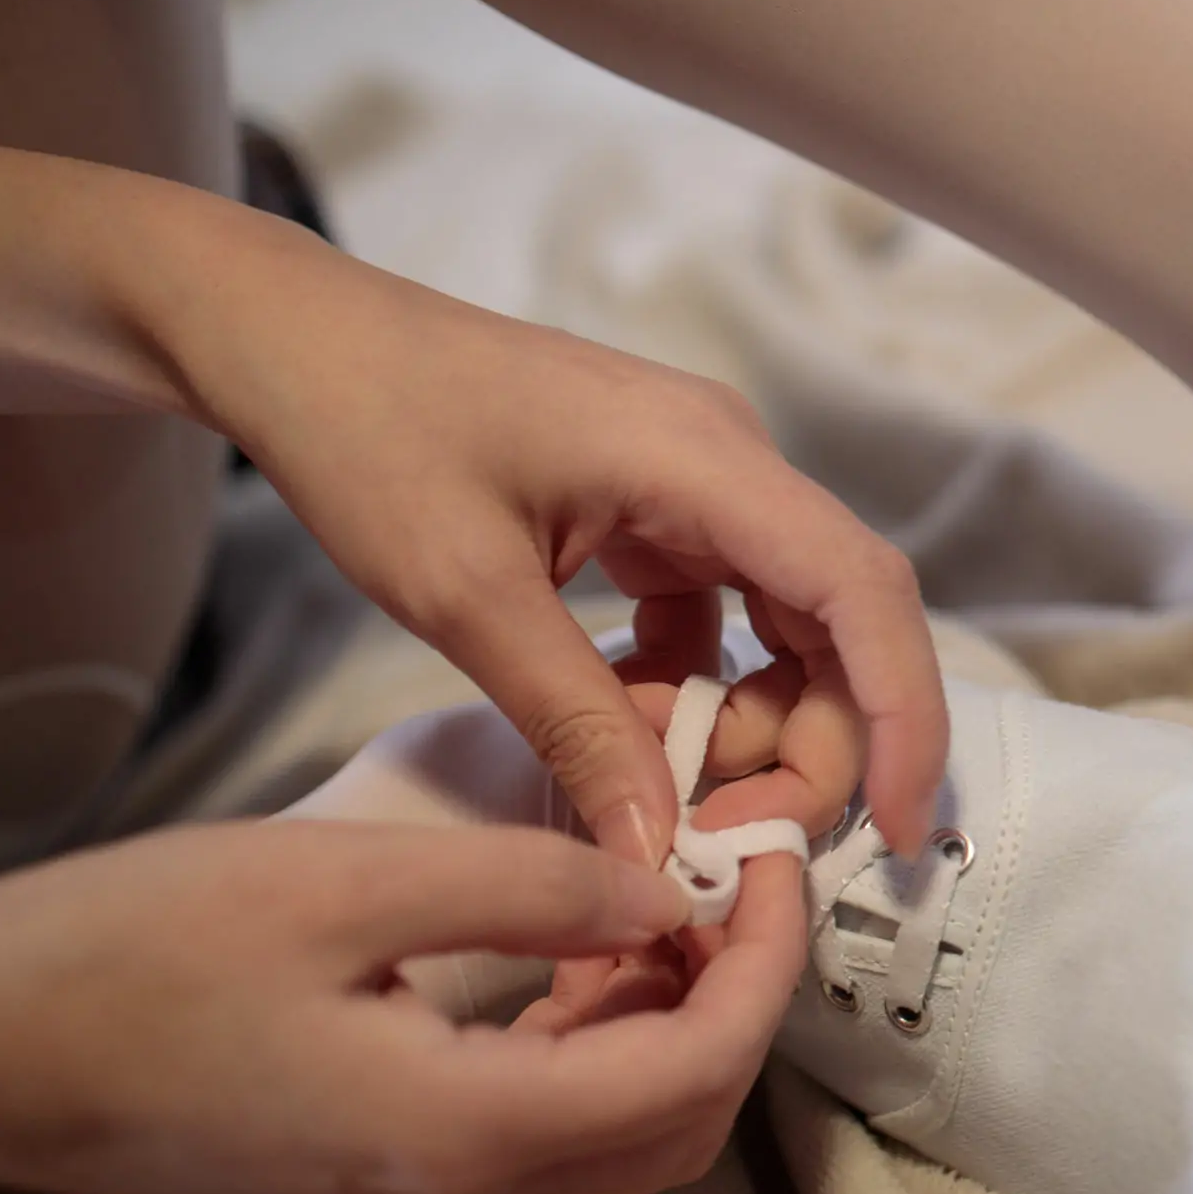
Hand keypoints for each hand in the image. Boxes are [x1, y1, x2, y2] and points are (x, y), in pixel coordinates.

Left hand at [0, 136, 944, 866]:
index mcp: (705, 460)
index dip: (904, 713)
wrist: (288, 339)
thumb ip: (577, 723)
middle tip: (747, 838)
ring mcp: (698, 483)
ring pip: (787, 626)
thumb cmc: (367, 434)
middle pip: (841, 620)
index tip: (903, 822)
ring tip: (678, 797)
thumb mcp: (465, 595)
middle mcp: (730, 463)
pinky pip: (720, 616)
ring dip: (756, 722)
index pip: (861, 591)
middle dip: (820, 741)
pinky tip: (628, 735)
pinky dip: (696, 690)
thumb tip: (663, 854)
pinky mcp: (658, 507)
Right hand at [0, 818, 804, 1193]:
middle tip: (744, 880)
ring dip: (672, 1027)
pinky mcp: (384, 1185)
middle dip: (739, 1006)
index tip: (779, 864)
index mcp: (458, 1132)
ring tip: (670, 897)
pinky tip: (584, 950)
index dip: (763, 971)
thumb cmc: (137, 950)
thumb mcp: (346, 882)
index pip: (690, 1077)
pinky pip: (544, 1133)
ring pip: (619, 1141)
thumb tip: (670, 897)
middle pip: (677, 1130)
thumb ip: (530, 889)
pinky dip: (597, 1048)